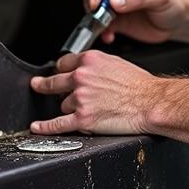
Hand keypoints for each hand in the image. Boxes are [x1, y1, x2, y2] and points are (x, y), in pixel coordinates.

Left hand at [29, 50, 157, 135]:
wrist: (150, 103)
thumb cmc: (140, 85)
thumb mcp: (116, 63)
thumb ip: (96, 66)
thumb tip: (86, 71)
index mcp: (90, 61)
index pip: (63, 63)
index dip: (61, 70)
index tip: (58, 74)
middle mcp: (82, 77)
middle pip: (54, 82)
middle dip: (45, 85)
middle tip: (37, 85)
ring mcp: (80, 98)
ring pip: (63, 104)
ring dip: (72, 108)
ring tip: (91, 109)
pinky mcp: (82, 118)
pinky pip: (57, 124)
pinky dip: (44, 127)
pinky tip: (37, 127)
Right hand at [82, 0, 187, 44]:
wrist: (179, 21)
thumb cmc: (173, 2)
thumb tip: (114, 1)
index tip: (95, 2)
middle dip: (92, 7)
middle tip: (101, 18)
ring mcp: (114, 5)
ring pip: (93, 11)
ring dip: (95, 22)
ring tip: (106, 29)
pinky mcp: (116, 21)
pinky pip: (102, 26)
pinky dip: (102, 32)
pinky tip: (109, 36)